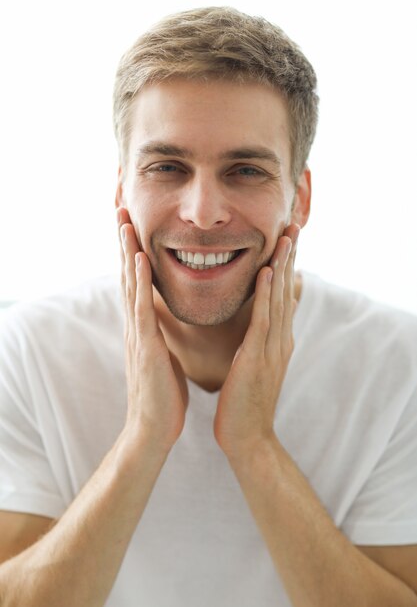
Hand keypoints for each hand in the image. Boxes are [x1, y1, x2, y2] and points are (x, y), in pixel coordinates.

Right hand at [117, 207, 188, 452]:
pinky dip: (138, 282)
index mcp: (143, 326)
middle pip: (127, 276)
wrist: (154, 429)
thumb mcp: (162, 355)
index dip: (132, 252)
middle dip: (124, 242)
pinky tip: (139, 258)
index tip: (132, 224)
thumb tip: (164, 320)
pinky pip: (142, 309)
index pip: (136, 282)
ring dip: (126, 252)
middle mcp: (136, 325)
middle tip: (121, 209)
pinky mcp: (145, 346)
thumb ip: (160, 334)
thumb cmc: (163, 394)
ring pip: (130, 285)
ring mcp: (138, 334)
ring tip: (124, 222)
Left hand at [213, 223, 299, 459]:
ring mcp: (272, 349)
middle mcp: (280, 340)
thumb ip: (261, 341)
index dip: (287, 265)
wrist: (248, 438)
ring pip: (278, 300)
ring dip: (282, 266)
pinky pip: (263, 321)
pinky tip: (265, 273)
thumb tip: (261, 322)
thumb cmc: (246, 402)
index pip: (283, 296)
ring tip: (286, 237)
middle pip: (286, 291)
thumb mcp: (257, 365)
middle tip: (294, 224)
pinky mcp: (258, 359)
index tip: (287, 238)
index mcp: (277, 341)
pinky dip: (265, 295)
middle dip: (290, 257)